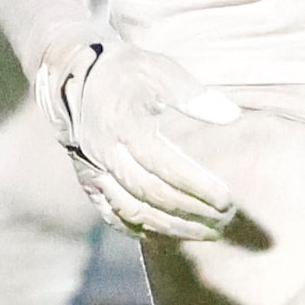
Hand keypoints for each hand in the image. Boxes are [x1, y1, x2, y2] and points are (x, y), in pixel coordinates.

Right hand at [36, 24, 240, 239]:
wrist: (73, 74)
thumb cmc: (125, 70)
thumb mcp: (159, 70)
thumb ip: (193, 94)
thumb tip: (231, 115)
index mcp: (127, 127)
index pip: (167, 168)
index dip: (198, 187)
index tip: (227, 199)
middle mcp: (108, 154)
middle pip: (153, 195)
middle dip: (192, 211)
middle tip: (225, 220)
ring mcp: (95, 170)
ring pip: (134, 210)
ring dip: (171, 227)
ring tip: (206, 233)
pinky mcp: (88, 180)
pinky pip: (111, 213)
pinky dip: (137, 228)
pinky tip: (163, 234)